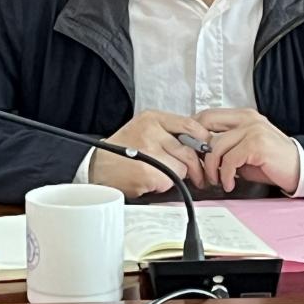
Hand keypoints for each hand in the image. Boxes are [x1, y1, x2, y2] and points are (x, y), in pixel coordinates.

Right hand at [89, 110, 211, 197]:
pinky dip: (165, 185)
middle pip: (190, 150)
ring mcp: (149, 151)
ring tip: (163, 175)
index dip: (203, 140)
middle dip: (196, 167)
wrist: (98, 167)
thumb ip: (169, 132)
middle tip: (198, 175)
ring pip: (183, 167)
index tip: (206, 151)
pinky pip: (171, 181)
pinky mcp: (148, 172)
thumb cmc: (123, 150)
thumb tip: (201, 143)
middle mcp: (151, 131)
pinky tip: (152, 181)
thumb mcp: (145, 129)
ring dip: (177, 175)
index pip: (191, 125)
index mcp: (153, 118)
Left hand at [195, 109, 299, 193]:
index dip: (193, 131)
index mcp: (242, 115)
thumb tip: (200, 153)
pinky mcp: (257, 144)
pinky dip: (226, 175)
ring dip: (211, 168)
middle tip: (198, 168)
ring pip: (215, 146)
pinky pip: (229, 160)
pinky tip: (230, 183)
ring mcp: (252, 129)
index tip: (188, 149)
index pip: (207, 115)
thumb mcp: (244, 150)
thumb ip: (225, 146)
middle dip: (196, 148)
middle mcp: (247, 118)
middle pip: (205, 124)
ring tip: (217, 180)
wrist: (299, 169)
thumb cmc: (271, 162)